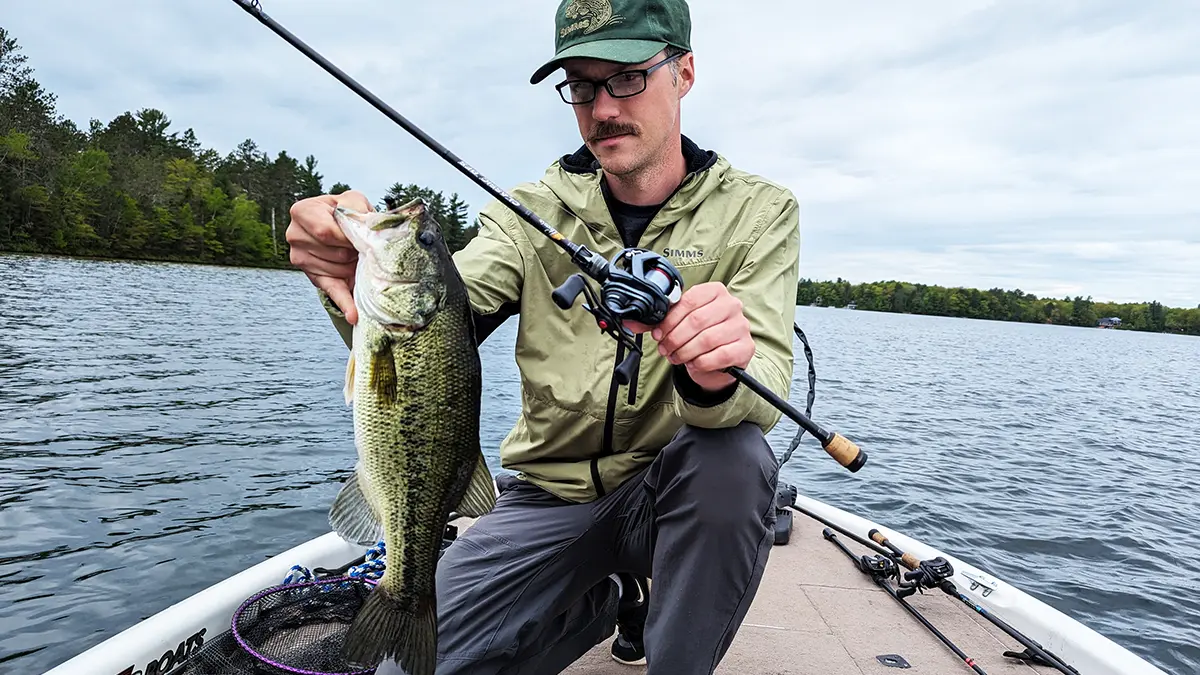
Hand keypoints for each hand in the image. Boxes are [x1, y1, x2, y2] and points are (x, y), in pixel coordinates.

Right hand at [286, 190, 371, 323]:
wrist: (340, 228)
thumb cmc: (346, 213)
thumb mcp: (352, 201)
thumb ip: (356, 209)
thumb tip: (364, 229)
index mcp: (302, 211)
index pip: (325, 232)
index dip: (347, 237)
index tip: (359, 237)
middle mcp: (294, 235)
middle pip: (333, 252)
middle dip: (354, 251)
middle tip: (362, 246)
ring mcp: (300, 258)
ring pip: (337, 269)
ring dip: (355, 265)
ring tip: (357, 255)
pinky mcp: (313, 277)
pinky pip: (332, 291)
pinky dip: (345, 304)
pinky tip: (354, 315)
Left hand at [634, 282, 754, 391]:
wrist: (720, 359)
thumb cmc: (699, 335)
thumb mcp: (678, 324)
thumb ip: (656, 323)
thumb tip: (629, 322)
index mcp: (715, 291)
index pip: (689, 301)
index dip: (669, 320)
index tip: (658, 334)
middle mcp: (732, 305)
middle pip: (697, 321)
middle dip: (675, 338)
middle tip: (665, 349)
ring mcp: (741, 326)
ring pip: (707, 340)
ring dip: (685, 352)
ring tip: (677, 357)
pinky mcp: (746, 348)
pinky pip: (719, 355)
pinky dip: (701, 362)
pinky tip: (694, 363)